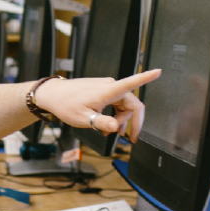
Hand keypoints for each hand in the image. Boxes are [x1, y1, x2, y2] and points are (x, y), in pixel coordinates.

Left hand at [34, 70, 161, 141]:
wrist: (52, 95)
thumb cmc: (65, 104)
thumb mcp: (83, 119)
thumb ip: (101, 123)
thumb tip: (116, 129)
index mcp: (107, 91)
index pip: (131, 82)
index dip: (146, 77)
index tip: (158, 71)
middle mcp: (109, 86)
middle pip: (132, 104)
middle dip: (131, 122)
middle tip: (128, 139)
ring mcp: (106, 86)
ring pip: (124, 105)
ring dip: (121, 120)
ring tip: (112, 133)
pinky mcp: (102, 89)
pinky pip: (116, 103)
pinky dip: (115, 114)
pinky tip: (107, 125)